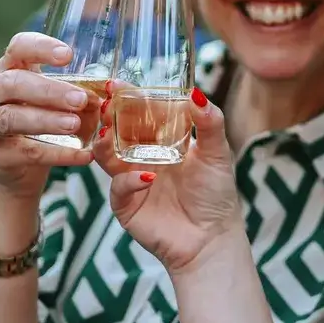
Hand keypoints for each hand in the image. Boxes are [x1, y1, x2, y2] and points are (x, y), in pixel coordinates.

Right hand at [0, 32, 99, 200]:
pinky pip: (25, 152)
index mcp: (8, 70)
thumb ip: (76, 93)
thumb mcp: (55, 102)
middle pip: (13, 83)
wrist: (17, 168)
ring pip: (12, 117)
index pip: (17, 47)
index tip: (68, 56)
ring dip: (46, 120)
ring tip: (75, 124)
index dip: (40, 47)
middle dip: (49, 90)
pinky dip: (58, 154)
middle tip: (80, 99)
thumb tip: (111, 91)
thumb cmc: (40, 123)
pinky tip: (84, 155)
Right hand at [97, 88, 242, 272]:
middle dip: (110, 116)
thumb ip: (210, 122)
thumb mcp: (218, 153)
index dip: (131, 99)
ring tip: (108, 133)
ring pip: (107, 157)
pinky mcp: (126, 205)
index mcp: (162, 140)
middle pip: (119, 131)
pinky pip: (118, 189)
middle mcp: (143, 157)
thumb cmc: (216, 194)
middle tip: (106, 102)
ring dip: (105, 144)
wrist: (212, 239)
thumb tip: (196, 93)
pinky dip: (128, 181)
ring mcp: (131, 180)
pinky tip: (145, 178)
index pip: (141, 114)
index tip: (119, 84)